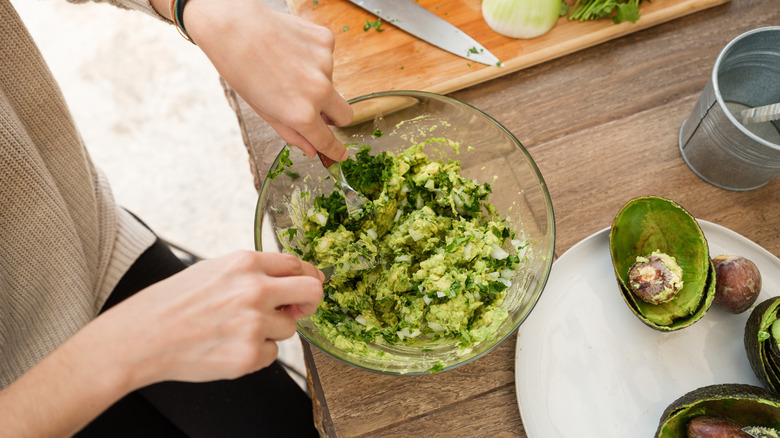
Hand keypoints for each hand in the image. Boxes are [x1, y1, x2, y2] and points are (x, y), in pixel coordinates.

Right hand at [101, 251, 323, 384]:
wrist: (140, 337)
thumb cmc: (172, 303)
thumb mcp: (213, 270)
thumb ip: (252, 272)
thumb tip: (291, 279)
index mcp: (244, 263)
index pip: (297, 264)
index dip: (308, 277)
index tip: (309, 286)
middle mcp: (254, 290)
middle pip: (311, 291)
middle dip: (309, 302)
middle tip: (296, 310)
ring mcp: (253, 323)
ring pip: (290, 328)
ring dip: (272, 331)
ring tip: (237, 330)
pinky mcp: (248, 354)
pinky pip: (273, 354)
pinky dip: (257, 353)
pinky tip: (228, 347)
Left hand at [183, 0, 353, 160]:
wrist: (233, 25)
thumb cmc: (240, 68)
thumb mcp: (262, 110)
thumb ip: (290, 132)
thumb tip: (311, 149)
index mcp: (301, 114)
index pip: (328, 140)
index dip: (335, 150)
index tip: (341, 154)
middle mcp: (319, 90)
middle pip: (345, 115)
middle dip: (335, 117)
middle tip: (316, 110)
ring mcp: (326, 64)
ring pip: (332, 82)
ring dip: (316, 80)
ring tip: (286, 66)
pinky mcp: (326, 40)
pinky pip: (327, 57)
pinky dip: (313, 57)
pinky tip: (291, 49)